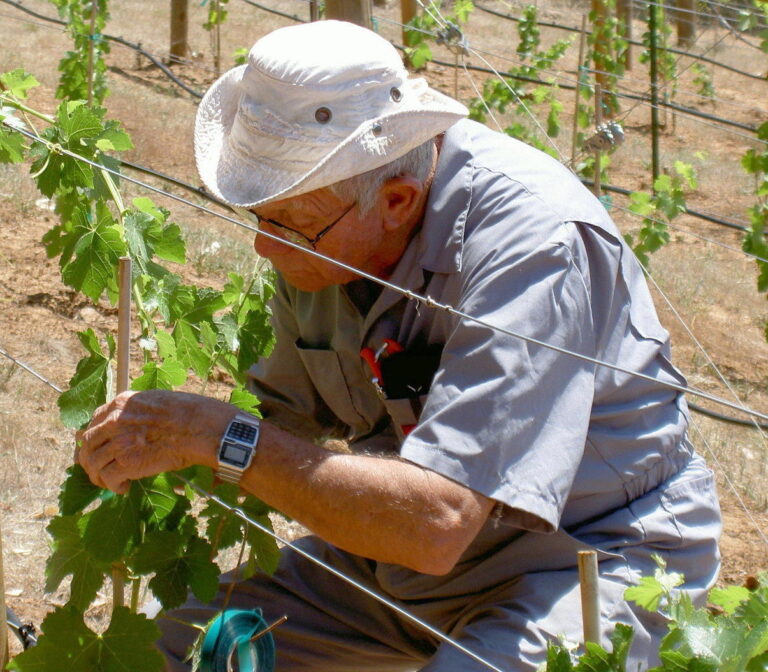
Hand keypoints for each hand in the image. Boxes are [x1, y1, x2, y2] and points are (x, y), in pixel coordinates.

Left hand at [77, 390, 234, 493]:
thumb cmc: (188, 412)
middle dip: (89, 459)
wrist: (199, 427)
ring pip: (93, 463)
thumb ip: (138, 411)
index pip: (95, 421)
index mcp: (122, 404)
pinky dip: (113, 487)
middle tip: (98, 471)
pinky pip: (107, 478)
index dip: (93, 438)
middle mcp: (114, 421)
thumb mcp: (156, 401)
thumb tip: (135, 423)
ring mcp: (119, 442)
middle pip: (87, 443)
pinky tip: (124, 488)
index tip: (99, 448)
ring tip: (110, 484)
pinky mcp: (127, 463)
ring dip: (99, 476)